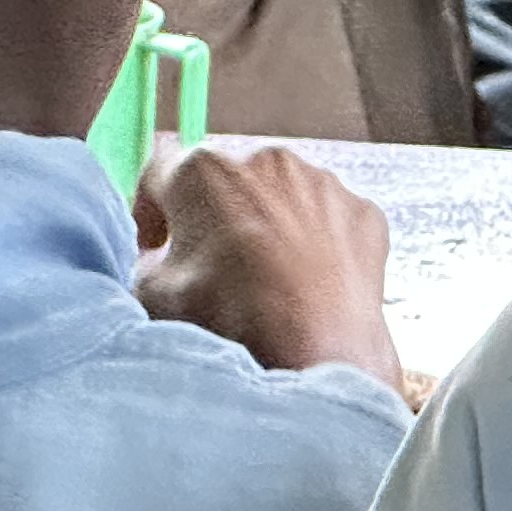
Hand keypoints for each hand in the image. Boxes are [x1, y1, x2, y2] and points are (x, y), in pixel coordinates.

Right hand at [135, 144, 406, 391]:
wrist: (318, 351)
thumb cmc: (230, 318)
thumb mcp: (154, 296)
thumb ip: (148, 265)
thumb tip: (161, 263)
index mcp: (203, 170)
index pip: (159, 174)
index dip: (150, 215)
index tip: (155, 248)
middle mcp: (266, 159)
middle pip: (228, 184)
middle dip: (217, 220)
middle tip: (215, 272)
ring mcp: (322, 183)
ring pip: (284, 199)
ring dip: (270, 229)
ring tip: (269, 286)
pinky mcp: (363, 213)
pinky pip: (330, 223)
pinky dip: (318, 248)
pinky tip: (310, 289)